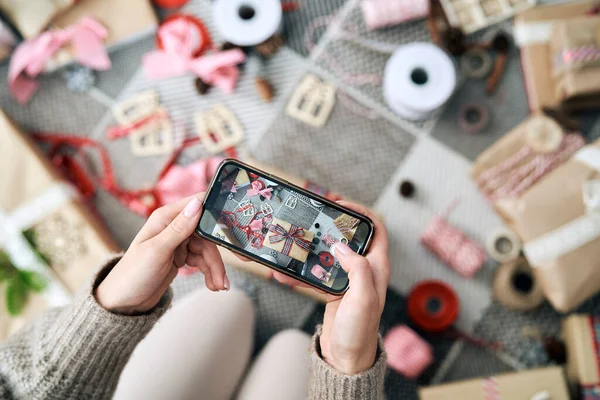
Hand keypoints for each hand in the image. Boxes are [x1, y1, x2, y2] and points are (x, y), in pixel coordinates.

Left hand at [96, 194, 228, 314]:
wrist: (123, 303)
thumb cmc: (133, 274)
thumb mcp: (157, 251)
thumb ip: (179, 228)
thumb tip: (198, 203)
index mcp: (166, 217)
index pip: (198, 204)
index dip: (217, 212)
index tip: (235, 223)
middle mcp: (173, 226)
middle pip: (207, 233)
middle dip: (219, 253)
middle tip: (233, 268)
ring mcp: (178, 242)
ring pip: (207, 250)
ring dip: (215, 268)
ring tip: (219, 286)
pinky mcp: (181, 257)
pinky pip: (202, 260)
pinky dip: (209, 272)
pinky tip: (213, 285)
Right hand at [272, 201, 388, 374]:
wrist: (347, 358)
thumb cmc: (360, 330)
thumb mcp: (363, 298)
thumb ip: (357, 269)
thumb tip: (341, 246)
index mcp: (377, 266)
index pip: (374, 229)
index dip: (360, 213)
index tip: (340, 206)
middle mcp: (363, 268)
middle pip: (347, 236)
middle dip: (329, 225)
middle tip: (311, 218)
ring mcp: (346, 278)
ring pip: (326, 253)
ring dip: (308, 249)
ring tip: (291, 243)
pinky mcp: (331, 289)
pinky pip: (313, 274)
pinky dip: (298, 272)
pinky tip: (282, 273)